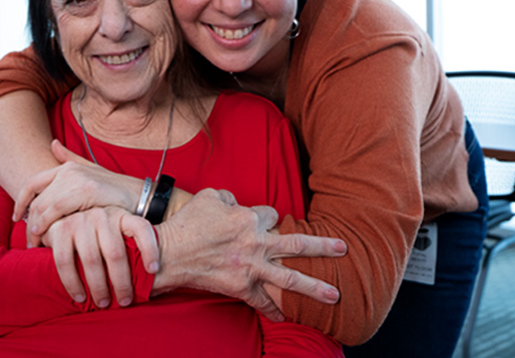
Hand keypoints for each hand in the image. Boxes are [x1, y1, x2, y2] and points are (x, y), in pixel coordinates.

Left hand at [14, 140, 141, 246]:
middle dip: (28, 221)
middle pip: (36, 198)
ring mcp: (78, 178)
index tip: (16, 218)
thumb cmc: (115, 192)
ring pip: (44, 205)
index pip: (32, 183)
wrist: (142, 199)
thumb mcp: (92, 173)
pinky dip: (49, 224)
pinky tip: (48, 237)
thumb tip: (53, 144)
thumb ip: (70, 159)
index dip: (20, 202)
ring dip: (36, 227)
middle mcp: (70, 170)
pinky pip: (58, 209)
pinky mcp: (87, 190)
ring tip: (36, 243)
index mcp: (67, 167)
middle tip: (29, 240)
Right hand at [42, 206, 158, 307]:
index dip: (150, 249)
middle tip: (125, 301)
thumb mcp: (118, 231)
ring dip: (97, 286)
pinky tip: (79, 297)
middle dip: (121, 282)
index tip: (153, 271)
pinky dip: (72, 283)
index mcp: (121, 214)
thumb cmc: (98, 233)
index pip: (141, 228)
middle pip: (115, 252)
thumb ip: (131, 245)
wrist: (63, 215)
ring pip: (91, 259)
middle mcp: (101, 215)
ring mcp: (79, 221)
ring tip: (103, 303)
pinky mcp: (60, 230)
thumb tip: (153, 276)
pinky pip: (65, 261)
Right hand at [155, 189, 345, 321]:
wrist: (170, 253)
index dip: (268, 217)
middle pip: (297, 245)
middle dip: (323, 247)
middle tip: (344, 248)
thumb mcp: (210, 196)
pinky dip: (275, 311)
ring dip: (315, 287)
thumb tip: (237, 204)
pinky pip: (263, 302)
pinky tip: (287, 318)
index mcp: (249, 218)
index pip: (271, 214)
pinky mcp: (241, 288)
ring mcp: (251, 268)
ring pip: (290, 279)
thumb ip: (229, 197)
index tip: (265, 221)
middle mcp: (256, 243)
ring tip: (335, 294)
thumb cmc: (188, 223)